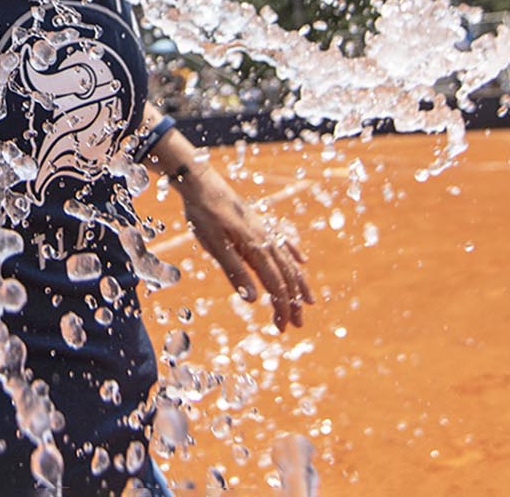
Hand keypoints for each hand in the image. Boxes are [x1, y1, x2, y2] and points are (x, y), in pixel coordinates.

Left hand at [178, 166, 312, 330]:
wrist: (200, 182)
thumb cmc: (204, 214)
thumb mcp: (214, 245)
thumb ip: (234, 271)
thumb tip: (252, 299)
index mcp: (255, 247)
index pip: (275, 284)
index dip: (281, 307)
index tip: (284, 328)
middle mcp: (265, 239)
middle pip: (286, 276)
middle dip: (293, 302)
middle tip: (297, 325)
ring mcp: (264, 230)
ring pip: (288, 261)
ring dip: (298, 283)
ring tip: (308, 301)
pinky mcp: (258, 223)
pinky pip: (282, 241)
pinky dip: (293, 253)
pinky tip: (301, 261)